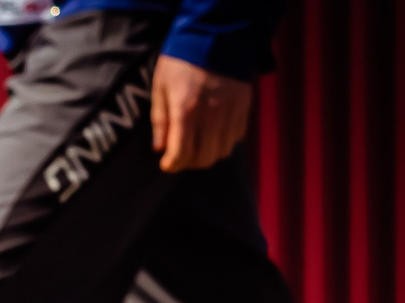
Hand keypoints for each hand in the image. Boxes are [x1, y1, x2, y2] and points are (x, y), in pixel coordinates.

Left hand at [150, 55, 252, 172]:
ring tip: (197, 144)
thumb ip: (160, 121)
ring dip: (208, 154)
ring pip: (222, 151)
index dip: (172, 165)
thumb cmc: (181, 62)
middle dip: (189, 162)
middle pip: (204, 158)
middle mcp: (212, 115)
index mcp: (187, 111)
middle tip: (180, 155)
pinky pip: (236, 137)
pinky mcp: (244, 106)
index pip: (182, 155)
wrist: (215, 36)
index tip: (166, 163)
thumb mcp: (160, 89)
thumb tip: (160, 148)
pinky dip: (224, 141)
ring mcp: (231, 111)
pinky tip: (213, 131)